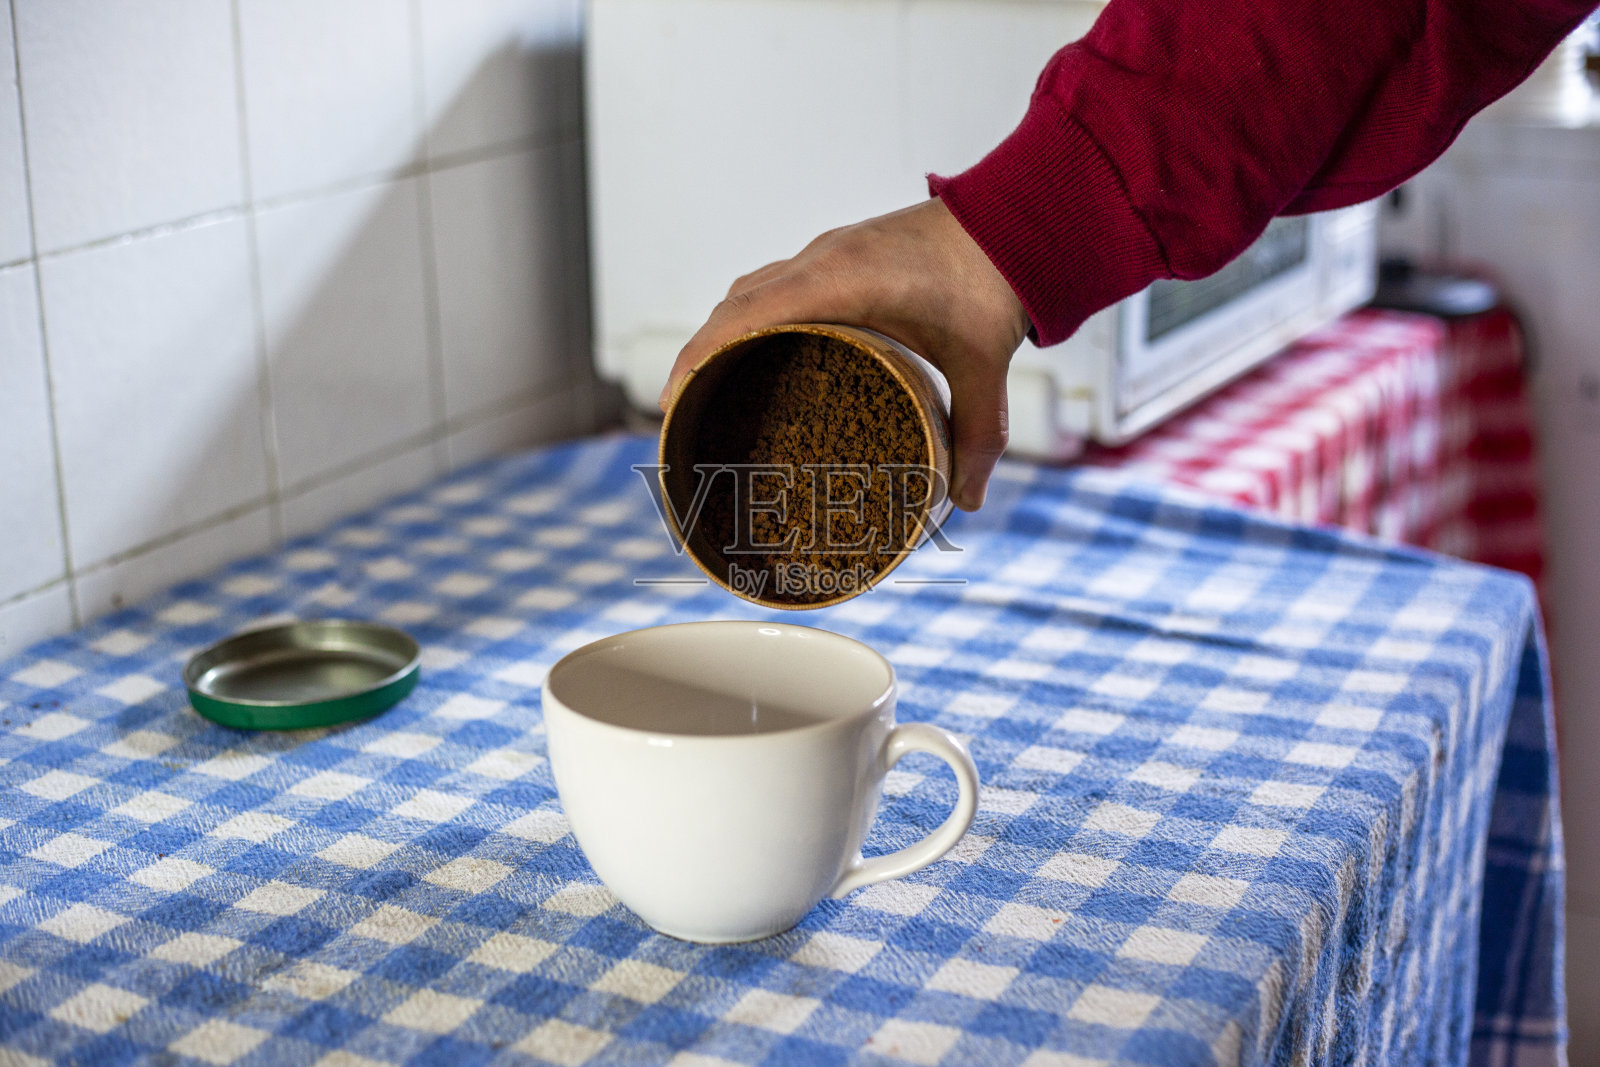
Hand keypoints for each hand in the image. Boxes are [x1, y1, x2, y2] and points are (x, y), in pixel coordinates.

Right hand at [659, 198, 1029, 510]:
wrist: (1017, 216)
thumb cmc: (993, 280)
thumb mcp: (983, 364)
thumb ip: (979, 434)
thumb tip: (967, 501)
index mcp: (843, 279)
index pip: (746, 312)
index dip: (700, 354)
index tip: (671, 401)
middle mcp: (823, 259)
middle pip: (734, 305)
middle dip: (697, 355)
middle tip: (677, 411)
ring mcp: (828, 252)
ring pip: (749, 290)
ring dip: (720, 332)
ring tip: (704, 386)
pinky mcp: (839, 253)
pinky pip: (773, 282)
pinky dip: (748, 315)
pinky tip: (753, 352)